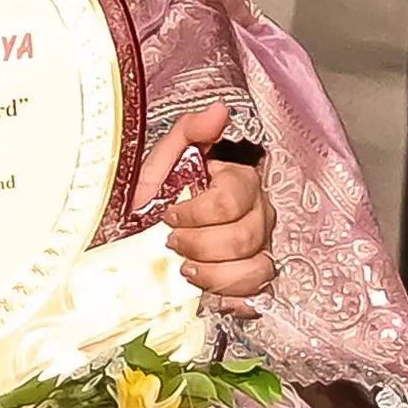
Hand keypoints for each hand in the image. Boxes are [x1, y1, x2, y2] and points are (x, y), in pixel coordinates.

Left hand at [149, 105, 274, 299]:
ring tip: (186, 269)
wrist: (145, 236)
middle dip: (200, 244)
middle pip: (244, 238)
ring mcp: (262, 249)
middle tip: (172, 242)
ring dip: (214, 274)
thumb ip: (190, 132)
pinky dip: (232, 297)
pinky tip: (208, 291)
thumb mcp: (164, 159)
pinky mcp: (256, 280)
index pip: (231, 201)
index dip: (196, 212)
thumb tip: (219, 110)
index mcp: (240, 183)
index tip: (169, 214)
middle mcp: (259, 215)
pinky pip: (257, 294)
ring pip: (256, 269)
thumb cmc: (160, 195)